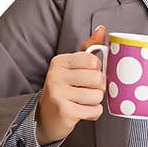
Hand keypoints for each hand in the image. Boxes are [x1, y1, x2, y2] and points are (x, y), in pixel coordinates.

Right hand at [35, 26, 106, 144]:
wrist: (47, 117)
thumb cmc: (65, 88)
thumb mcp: (74, 66)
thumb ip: (89, 48)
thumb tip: (101, 29)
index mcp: (60, 61)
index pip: (93, 60)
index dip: (97, 70)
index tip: (88, 75)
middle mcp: (55, 75)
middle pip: (97, 78)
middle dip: (98, 87)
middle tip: (87, 90)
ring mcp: (58, 94)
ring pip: (98, 95)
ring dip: (95, 101)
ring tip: (83, 101)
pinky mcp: (64, 111)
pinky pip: (95, 110)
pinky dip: (93, 113)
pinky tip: (82, 111)